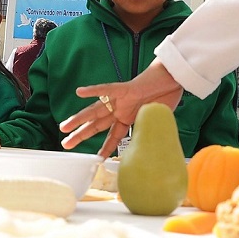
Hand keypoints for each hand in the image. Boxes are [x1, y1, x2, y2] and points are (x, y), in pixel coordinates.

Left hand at [60, 61, 183, 156]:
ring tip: (64, 126)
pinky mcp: (125, 88)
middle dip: (81, 135)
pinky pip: (107, 89)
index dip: (105, 148)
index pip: (113, 136)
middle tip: (65, 144)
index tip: (97, 159)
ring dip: (79, 118)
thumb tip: (141, 148)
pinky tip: (79, 92)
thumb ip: (145, 132)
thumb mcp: (155, 122)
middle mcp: (121, 109)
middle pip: (97, 124)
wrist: (174, 78)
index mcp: (128, 118)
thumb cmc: (168, 96)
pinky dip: (94, 91)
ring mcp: (121, 99)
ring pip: (95, 110)